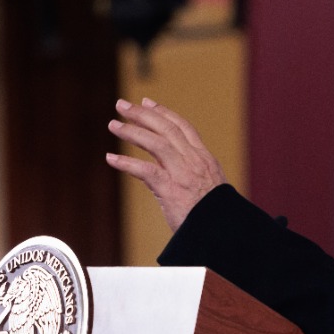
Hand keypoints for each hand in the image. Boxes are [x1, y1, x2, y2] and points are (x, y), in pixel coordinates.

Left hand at [105, 98, 225, 231]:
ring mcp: (183, 174)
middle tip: (122, 105)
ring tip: (113, 125)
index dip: (164, 112)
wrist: (223, 231)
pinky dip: (126, 163)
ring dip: (132, 132)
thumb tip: (168, 170)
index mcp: (204, 159)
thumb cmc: (213, 215)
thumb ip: (190, 174)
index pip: (183, 127)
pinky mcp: (171, 189)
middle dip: (142, 114)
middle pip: (166, 128)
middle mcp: (194, 161)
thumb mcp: (208, 187)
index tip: (147, 102)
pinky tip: (111, 158)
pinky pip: (145, 171)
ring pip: (155, 143)